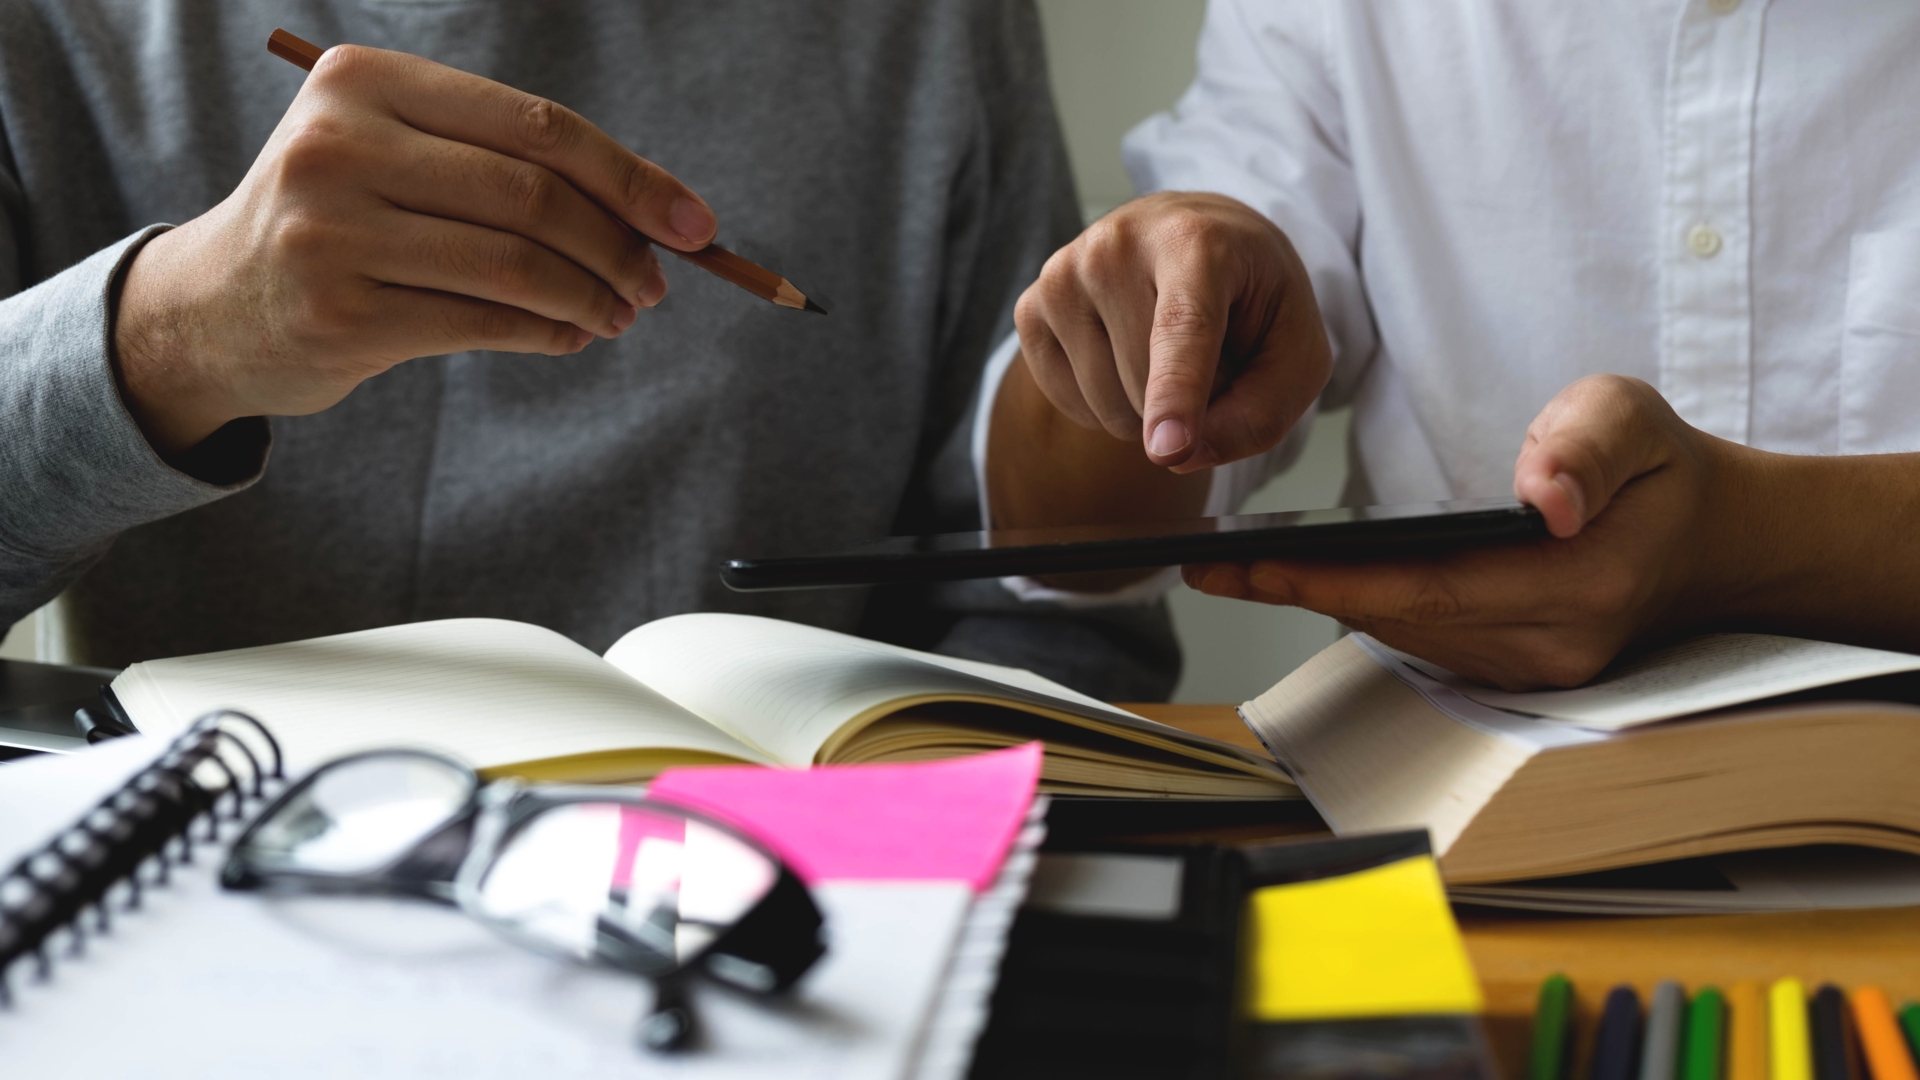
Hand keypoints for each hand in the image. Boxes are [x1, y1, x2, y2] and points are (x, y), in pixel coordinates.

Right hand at [114, 45, 718, 454]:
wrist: (210, 309)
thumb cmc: (339, 223)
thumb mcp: (396, 157)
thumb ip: (505, 165)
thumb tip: (656, 215)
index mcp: (364, 82)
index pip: (535, 125)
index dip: (631, 177)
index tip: (696, 225)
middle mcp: (339, 145)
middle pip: (532, 194)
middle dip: (618, 246)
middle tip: (655, 286)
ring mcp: (332, 232)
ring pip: (516, 265)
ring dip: (590, 297)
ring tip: (618, 316)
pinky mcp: (340, 314)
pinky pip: (485, 323)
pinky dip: (548, 333)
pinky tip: (569, 335)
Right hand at [1012, 191, 1331, 472]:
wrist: (1192, 235)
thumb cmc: (1249, 296)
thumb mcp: (1296, 350)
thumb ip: (1260, 413)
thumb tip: (1178, 457)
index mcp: (1196, 242)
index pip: (1182, 330)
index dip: (1176, 395)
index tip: (1168, 449)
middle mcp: (1118, 247)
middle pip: (1145, 386)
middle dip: (1189, 405)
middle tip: (1211, 354)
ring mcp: (1065, 274)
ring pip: (1105, 405)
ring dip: (1146, 409)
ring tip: (1167, 352)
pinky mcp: (1032, 306)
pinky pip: (1067, 401)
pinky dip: (1104, 406)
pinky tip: (1125, 359)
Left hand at [1183, 376, 1755, 688]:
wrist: (1709, 546)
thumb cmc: (1660, 473)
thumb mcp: (1636, 421)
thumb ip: (1588, 446)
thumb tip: (1544, 496)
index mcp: (1576, 589)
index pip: (1425, 592)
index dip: (1328, 580)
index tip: (1247, 564)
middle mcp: (1545, 650)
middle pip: (1392, 622)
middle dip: (1292, 591)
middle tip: (1201, 562)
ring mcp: (1525, 674)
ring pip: (1395, 637)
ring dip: (1314, 602)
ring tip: (1227, 568)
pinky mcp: (1506, 673)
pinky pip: (1413, 640)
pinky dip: (1356, 607)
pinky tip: (1296, 579)